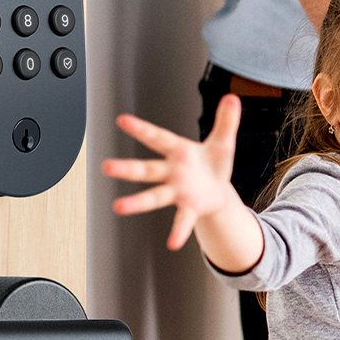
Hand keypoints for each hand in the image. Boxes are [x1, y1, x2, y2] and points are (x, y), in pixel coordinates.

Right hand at [102, 94, 241, 249]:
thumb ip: (226, 120)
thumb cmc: (214, 164)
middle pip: (147, 170)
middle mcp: (172, 172)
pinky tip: (173, 242)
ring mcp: (177, 191)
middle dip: (127, 168)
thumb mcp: (223, 141)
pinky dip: (178, 231)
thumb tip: (233, 97)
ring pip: (154, 196)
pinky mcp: (189, 207)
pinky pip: (182, 220)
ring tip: (118, 207)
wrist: (219, 191)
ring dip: (137, 202)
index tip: (121, 120)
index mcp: (179, 151)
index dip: (140, 129)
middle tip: (106, 167)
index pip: (157, 138)